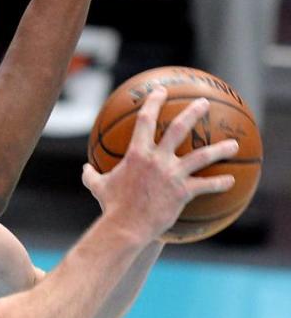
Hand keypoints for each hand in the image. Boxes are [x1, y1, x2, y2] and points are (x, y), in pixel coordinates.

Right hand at [82, 86, 237, 243]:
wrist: (126, 226)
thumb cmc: (111, 206)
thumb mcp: (97, 187)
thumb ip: (91, 175)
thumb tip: (84, 168)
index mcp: (137, 153)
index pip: (145, 120)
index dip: (154, 102)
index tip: (161, 91)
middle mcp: (157, 159)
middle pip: (179, 129)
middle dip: (193, 112)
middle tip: (204, 103)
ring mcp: (172, 174)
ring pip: (202, 156)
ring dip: (220, 149)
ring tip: (233, 144)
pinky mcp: (183, 192)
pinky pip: (206, 185)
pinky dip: (220, 183)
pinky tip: (231, 181)